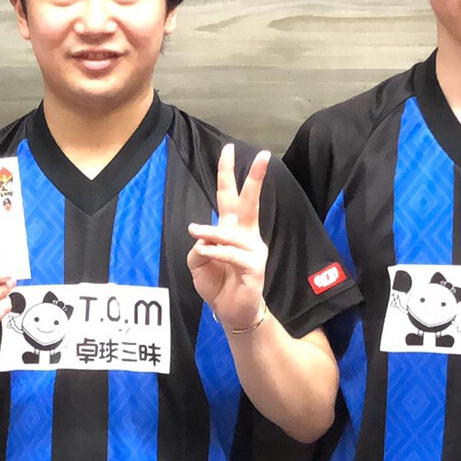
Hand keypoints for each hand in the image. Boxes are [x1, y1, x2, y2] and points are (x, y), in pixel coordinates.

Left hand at [187, 144, 271, 333]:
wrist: (232, 312)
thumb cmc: (218, 283)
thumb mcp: (199, 262)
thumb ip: (199, 246)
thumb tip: (203, 239)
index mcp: (234, 230)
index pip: (231, 197)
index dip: (228, 173)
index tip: (229, 148)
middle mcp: (247, 236)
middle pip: (250, 202)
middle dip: (255, 178)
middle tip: (263, 156)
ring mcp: (253, 251)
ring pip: (232, 232)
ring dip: (212, 232)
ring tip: (196, 232)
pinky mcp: (254, 268)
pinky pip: (233, 254)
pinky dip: (217, 252)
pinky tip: (206, 252)